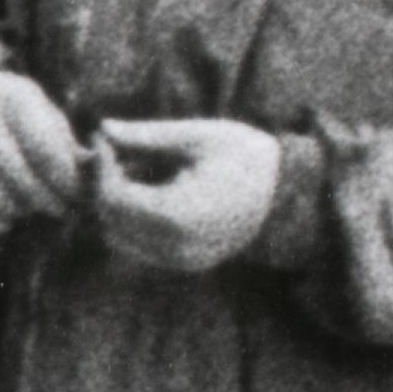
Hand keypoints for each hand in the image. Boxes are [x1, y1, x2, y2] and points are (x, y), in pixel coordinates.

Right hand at [0, 65, 93, 236]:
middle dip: (45, 198)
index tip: (77, 195)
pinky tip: (4, 223)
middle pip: (18, 173)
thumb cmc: (16, 116)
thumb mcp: (45, 115)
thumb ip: (68, 144)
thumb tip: (92, 175)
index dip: (64, 179)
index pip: (44, 147)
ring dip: (19, 209)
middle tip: (60, 210)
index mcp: (12, 95)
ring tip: (32, 210)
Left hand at [90, 113, 287, 277]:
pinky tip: (147, 189)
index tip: (105, 139)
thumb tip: (103, 128)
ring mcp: (180, 261)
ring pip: (119, 238)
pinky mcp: (184, 264)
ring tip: (131, 168)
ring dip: (114, 205)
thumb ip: (147, 135)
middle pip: (109, 221)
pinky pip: (139, 245)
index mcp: (179, 215)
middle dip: (102, 186)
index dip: (101, 166)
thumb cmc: (248, 157)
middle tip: (111, 152)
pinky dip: (131, 220)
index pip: (113, 197)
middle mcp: (176, 247)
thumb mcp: (198, 136)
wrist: (291, 195)